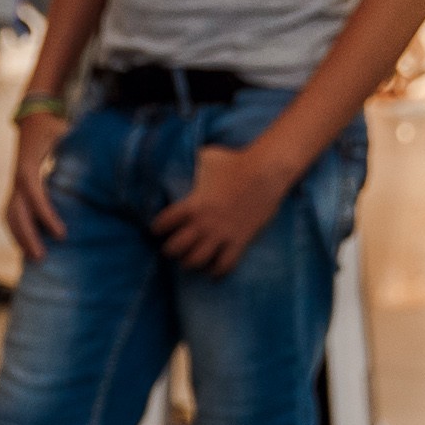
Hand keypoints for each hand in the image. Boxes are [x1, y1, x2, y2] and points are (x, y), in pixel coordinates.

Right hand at [4, 110, 67, 261]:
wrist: (33, 118)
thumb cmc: (54, 126)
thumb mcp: (66, 133)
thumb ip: (78, 149)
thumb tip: (103, 168)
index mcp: (28, 165)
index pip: (35, 195)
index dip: (46, 216)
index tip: (62, 234)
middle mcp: (17, 177)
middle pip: (16, 212)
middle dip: (28, 236)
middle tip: (42, 257)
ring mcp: (14, 184)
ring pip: (10, 216)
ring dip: (20, 238)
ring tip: (35, 257)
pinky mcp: (16, 189)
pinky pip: (12, 214)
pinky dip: (19, 232)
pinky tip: (29, 246)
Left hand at [149, 142, 290, 275]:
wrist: (266, 171)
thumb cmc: (236, 160)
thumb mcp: (207, 157)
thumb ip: (192, 161)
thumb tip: (182, 152)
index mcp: (191, 204)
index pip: (163, 224)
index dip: (158, 229)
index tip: (159, 230)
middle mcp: (203, 223)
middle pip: (174, 249)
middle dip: (170, 250)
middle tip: (173, 248)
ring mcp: (221, 234)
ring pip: (195, 261)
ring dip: (190, 262)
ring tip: (191, 260)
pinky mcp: (240, 240)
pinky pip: (224, 265)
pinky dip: (217, 271)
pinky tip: (213, 271)